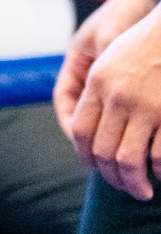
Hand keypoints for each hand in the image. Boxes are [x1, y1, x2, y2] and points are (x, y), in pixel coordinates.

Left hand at [65, 3, 160, 197]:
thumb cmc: (150, 41)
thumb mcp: (113, 58)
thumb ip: (100, 89)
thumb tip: (90, 124)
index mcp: (99, 82)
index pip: (81, 131)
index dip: (86, 155)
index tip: (96, 169)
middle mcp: (117, 96)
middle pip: (102, 151)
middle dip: (112, 177)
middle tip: (125, 188)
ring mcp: (146, 106)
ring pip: (128, 159)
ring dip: (134, 182)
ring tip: (142, 192)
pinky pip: (160, 155)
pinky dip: (160, 171)